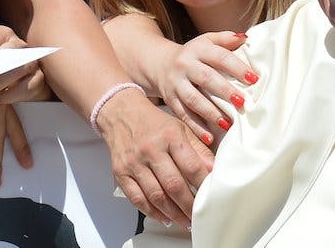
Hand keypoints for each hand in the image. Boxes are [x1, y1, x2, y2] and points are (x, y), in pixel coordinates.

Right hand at [95, 90, 213, 227]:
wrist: (120, 113)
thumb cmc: (154, 122)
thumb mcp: (180, 128)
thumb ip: (198, 150)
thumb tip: (214, 171)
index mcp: (170, 136)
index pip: (191, 166)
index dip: (204, 186)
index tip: (213, 198)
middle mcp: (151, 149)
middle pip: (174, 185)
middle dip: (189, 206)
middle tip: (199, 217)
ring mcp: (134, 162)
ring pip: (156, 196)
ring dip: (173, 214)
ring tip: (186, 222)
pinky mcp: (120, 172)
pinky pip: (137, 198)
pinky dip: (152, 212)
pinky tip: (164, 218)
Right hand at [151, 32, 254, 144]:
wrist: (160, 64)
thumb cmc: (192, 54)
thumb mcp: (206, 41)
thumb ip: (225, 39)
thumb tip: (246, 38)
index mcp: (197, 49)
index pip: (219, 57)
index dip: (236, 67)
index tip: (253, 78)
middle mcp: (184, 65)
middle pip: (205, 78)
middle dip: (224, 91)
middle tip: (242, 102)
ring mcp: (176, 84)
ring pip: (193, 99)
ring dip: (210, 112)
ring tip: (227, 123)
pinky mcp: (170, 100)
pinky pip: (183, 115)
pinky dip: (196, 127)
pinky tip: (210, 138)